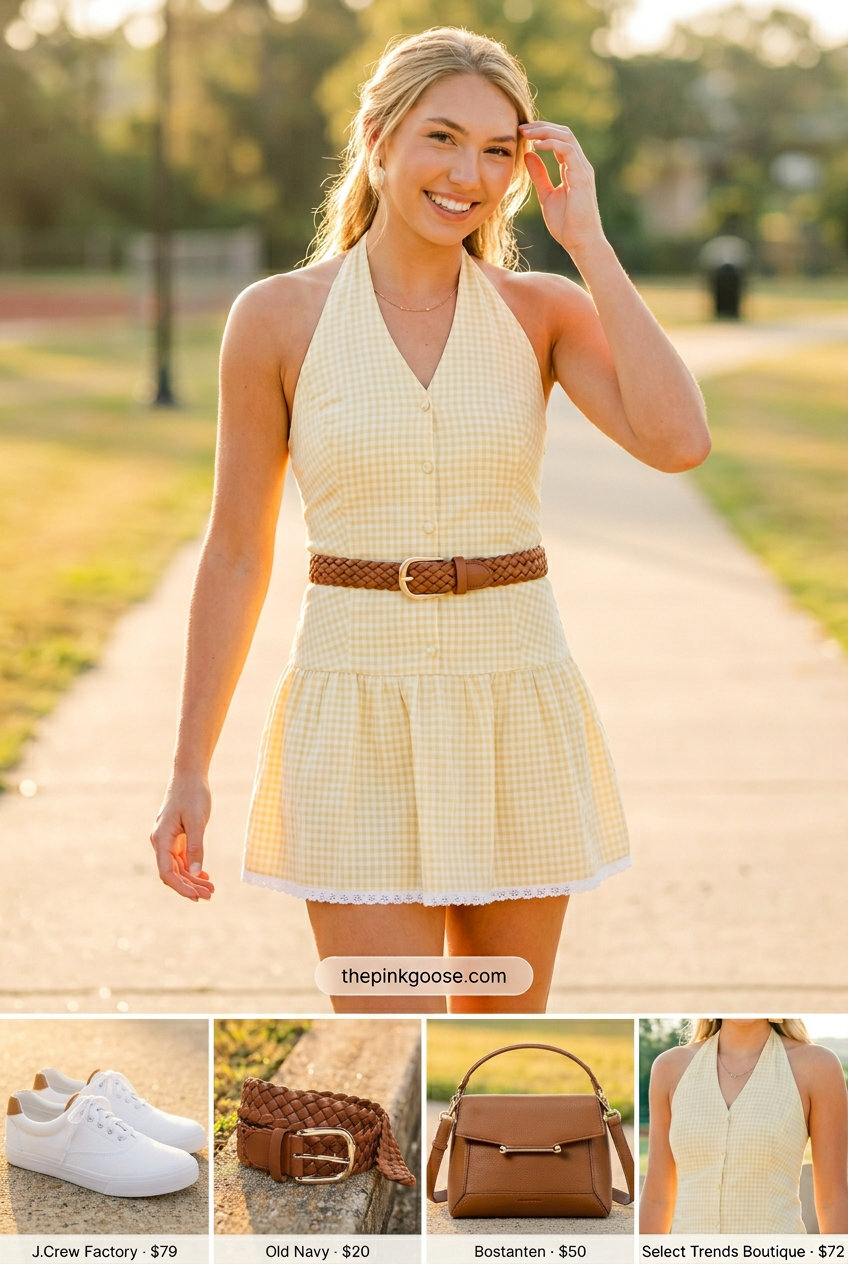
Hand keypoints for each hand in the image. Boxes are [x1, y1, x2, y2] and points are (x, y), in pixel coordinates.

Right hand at [150, 775, 213, 900]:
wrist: (189, 776)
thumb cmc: (192, 795)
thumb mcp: (196, 821)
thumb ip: (196, 847)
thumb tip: (195, 872)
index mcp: (161, 839)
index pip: (167, 872)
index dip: (181, 887)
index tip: (197, 896)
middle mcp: (161, 842)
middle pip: (172, 873)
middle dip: (190, 886)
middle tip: (210, 895)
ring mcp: (168, 840)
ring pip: (178, 867)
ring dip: (193, 879)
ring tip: (211, 889)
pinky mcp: (176, 837)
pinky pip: (181, 859)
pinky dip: (192, 869)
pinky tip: (204, 876)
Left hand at [519, 122, 605, 259]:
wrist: (580, 241)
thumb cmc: (566, 223)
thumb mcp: (546, 195)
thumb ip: (539, 175)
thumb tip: (528, 154)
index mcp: (572, 168)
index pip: (559, 140)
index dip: (541, 133)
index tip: (521, 133)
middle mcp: (580, 165)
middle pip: (563, 133)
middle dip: (542, 127)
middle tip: (521, 127)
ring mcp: (582, 169)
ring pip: (566, 137)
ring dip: (544, 131)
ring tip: (526, 133)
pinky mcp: (582, 176)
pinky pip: (568, 151)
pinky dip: (551, 144)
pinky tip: (536, 145)